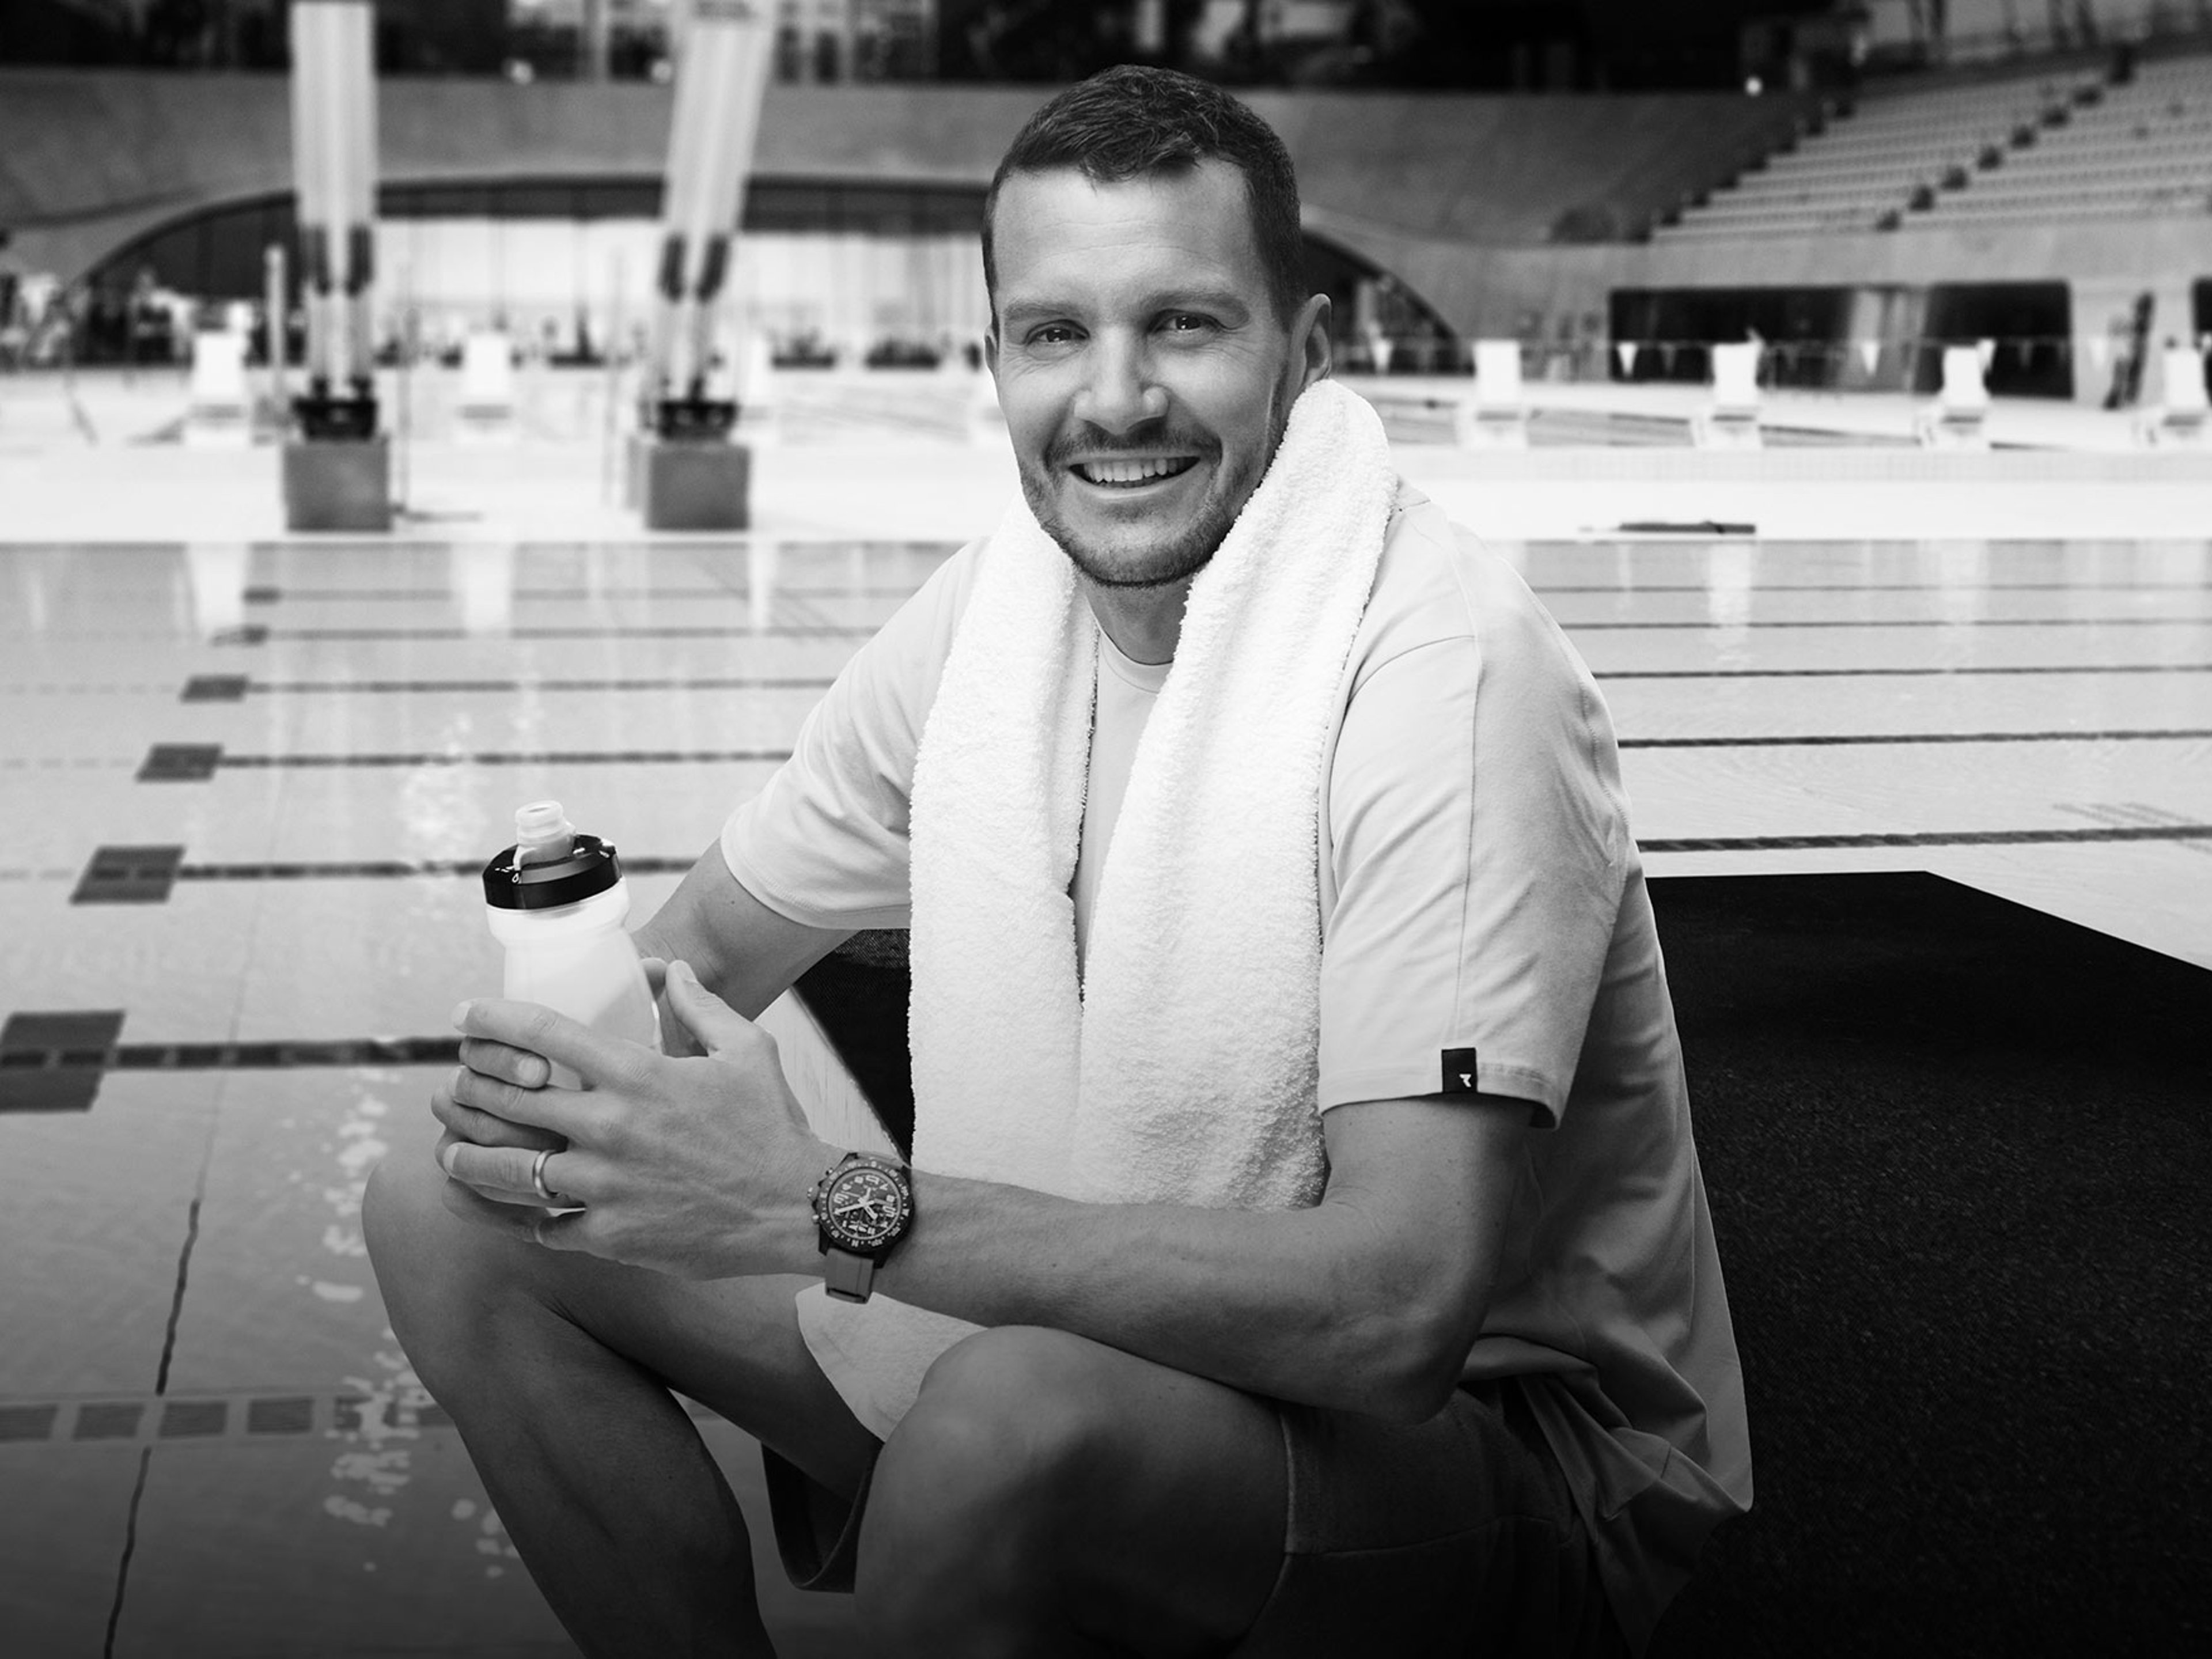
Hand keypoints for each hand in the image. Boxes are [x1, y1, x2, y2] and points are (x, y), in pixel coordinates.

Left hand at [435, 960, 831, 1277]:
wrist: (798, 1207)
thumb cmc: (773, 1125)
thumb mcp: (747, 1049)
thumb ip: (700, 1005)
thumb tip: (670, 968)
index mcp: (638, 1075)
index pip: (544, 1034)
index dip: (493, 1019)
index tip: (464, 1015)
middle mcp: (610, 1128)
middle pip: (510, 1099)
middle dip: (469, 1085)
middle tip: (453, 1082)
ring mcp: (605, 1187)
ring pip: (509, 1170)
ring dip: (467, 1156)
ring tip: (448, 1150)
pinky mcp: (611, 1236)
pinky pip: (541, 1227)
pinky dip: (511, 1217)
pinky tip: (494, 1208)